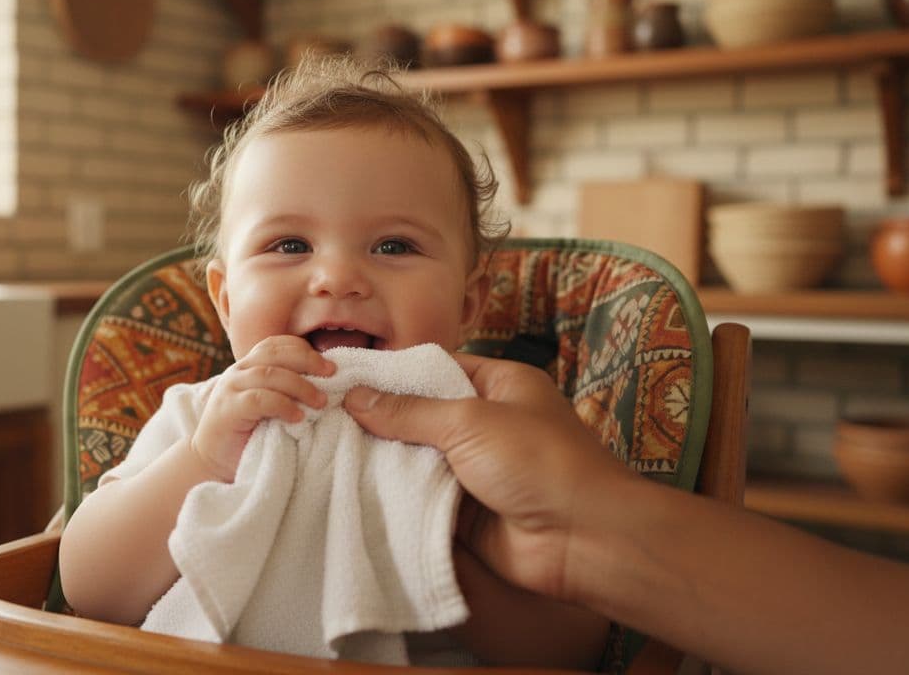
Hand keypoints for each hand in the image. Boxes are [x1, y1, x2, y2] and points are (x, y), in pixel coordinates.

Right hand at [190, 335, 333, 481]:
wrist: (213, 464)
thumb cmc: (250, 435)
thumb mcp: (271, 406)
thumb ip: (287, 390)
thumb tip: (327, 384)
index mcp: (249, 366)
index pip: (276, 344)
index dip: (303, 349)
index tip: (329, 365)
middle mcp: (238, 371)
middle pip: (275, 353)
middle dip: (308, 360)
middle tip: (332, 374)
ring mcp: (230, 388)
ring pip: (269, 374)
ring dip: (300, 386)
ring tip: (321, 402)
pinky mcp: (227, 410)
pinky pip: (259, 399)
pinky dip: (283, 406)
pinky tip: (298, 418)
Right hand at [345, 353, 635, 600]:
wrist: (583, 540)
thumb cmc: (539, 462)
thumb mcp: (470, 422)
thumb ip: (410, 411)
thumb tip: (357, 397)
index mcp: (502, 385)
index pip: (437, 368)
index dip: (394, 373)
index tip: (345, 377)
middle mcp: (489, 423)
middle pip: (424, 414)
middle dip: (381, 418)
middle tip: (325, 414)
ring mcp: (477, 469)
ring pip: (419, 458)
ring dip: (384, 459)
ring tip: (327, 449)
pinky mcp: (466, 511)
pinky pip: (422, 497)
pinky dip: (395, 495)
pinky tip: (352, 487)